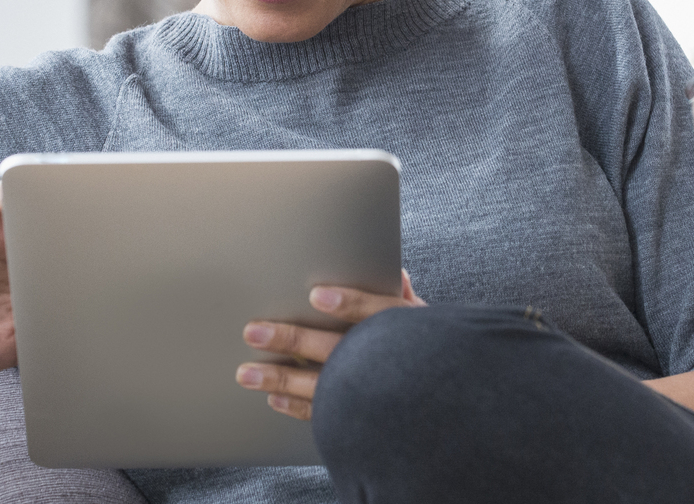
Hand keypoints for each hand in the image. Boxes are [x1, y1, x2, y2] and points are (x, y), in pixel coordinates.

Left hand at [236, 270, 425, 418]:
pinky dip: (297, 408)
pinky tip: (273, 400)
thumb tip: (397, 273)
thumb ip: (407, 300)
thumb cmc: (433, 359)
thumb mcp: (430, 327)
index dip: (349, 304)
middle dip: (292, 339)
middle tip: (254, 331)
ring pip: (319, 387)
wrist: (446, 410)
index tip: (317, 295)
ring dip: (279, 379)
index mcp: (404, 332)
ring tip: (246, 374)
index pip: (378, 313)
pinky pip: (323, 416)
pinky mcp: (358, 421)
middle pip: (335, 348)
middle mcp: (383, 364)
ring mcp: (369, 396)